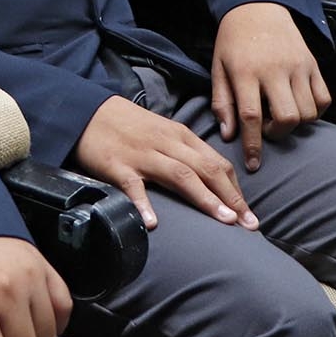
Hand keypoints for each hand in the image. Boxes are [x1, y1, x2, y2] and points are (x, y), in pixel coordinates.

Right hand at [73, 94, 256, 231]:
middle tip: (249, 225)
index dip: (236, 190)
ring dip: (205, 198)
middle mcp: (167, 143)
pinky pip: (133, 186)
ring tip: (224, 221)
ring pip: (181, 175)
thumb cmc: (129, 126)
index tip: (249, 215)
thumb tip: (212, 180)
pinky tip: (153, 223)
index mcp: (180, 136)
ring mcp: (142, 154)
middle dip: (232, 198)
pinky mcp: (117, 165)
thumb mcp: (163, 132)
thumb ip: (185, 153)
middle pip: (207, 169)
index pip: (217, 163)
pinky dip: (144, 204)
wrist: (87, 111)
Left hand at [210, 1, 328, 167]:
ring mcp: (298, 66)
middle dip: (277, 134)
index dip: (253, 145)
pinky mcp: (313, 64)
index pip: (251, 116)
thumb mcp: (218, 68)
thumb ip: (222, 102)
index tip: (253, 164)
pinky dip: (315, 111)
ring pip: (308, 112)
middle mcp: (275, 70)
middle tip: (266, 128)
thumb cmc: (234, 42)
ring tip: (279, 115)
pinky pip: (324, 99)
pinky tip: (299, 107)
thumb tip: (229, 135)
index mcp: (246, 72)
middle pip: (286, 118)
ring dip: (295, 124)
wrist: (259, 7)